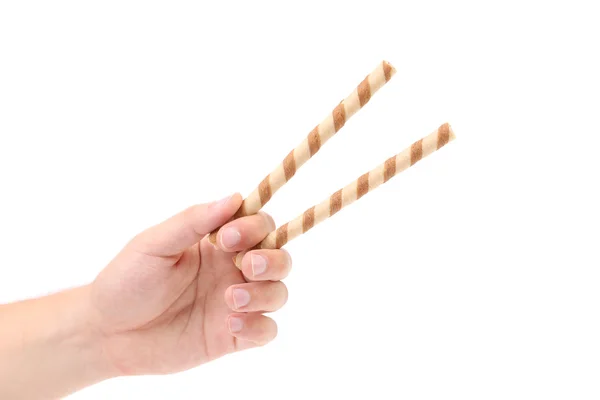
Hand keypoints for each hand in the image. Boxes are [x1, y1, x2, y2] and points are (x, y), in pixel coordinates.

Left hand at [88, 193, 291, 375]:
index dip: (254, 227)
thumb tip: (234, 197)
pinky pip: (266, 331)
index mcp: (217, 243)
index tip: (227, 237)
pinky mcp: (232, 337)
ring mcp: (235, 303)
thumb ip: (193, 221)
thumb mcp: (154, 244)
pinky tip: (231, 326)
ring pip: (278, 292)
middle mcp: (231, 270)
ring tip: (231, 299)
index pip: (258, 224)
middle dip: (272, 259)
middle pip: (279, 257)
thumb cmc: (126, 281)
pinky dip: (259, 327)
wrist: (106, 333)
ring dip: (264, 293)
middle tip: (246, 265)